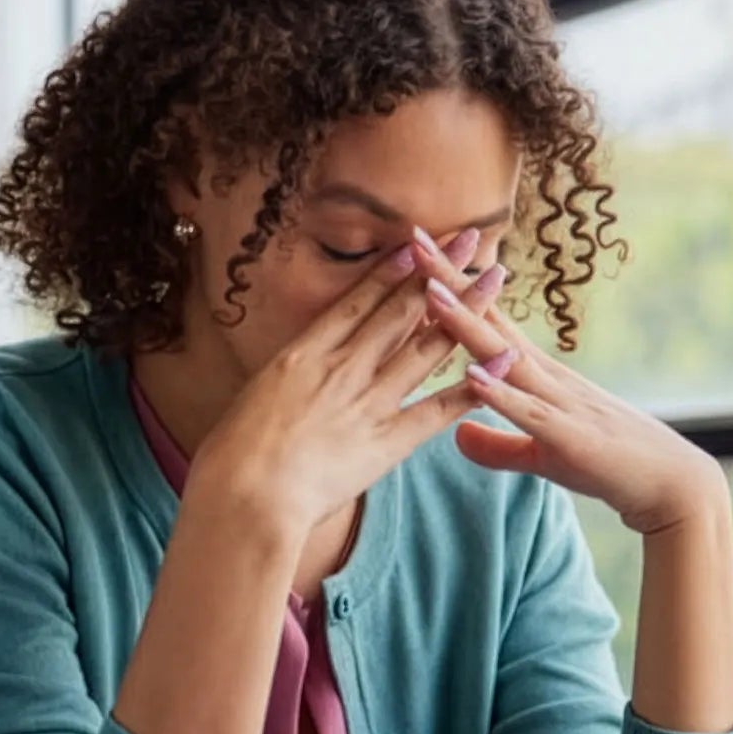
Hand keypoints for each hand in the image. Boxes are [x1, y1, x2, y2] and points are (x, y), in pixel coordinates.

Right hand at [189, 227, 502, 539]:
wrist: (245, 494)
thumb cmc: (231, 456)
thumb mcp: (252, 401)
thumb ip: (283, 382)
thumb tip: (291, 372)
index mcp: (304, 355)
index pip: (357, 303)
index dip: (391, 271)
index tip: (416, 243)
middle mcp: (342, 368)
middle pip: (400, 310)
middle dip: (437, 271)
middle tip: (469, 239)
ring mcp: (368, 402)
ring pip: (426, 346)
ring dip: (465, 310)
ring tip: (494, 280)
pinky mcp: (388, 442)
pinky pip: (438, 407)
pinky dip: (473, 383)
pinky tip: (501, 361)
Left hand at [410, 227, 726, 536]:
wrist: (669, 484)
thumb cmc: (608, 464)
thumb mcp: (542, 452)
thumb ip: (498, 443)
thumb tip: (457, 433)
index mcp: (535, 377)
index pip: (487, 322)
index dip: (452, 288)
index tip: (419, 253)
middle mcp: (544, 377)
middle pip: (489, 323)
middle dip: (451, 284)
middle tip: (416, 240)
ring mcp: (558, 402)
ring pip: (504, 357)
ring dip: (468, 327)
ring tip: (431, 295)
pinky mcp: (568, 437)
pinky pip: (528, 413)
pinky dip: (500, 395)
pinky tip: (473, 376)